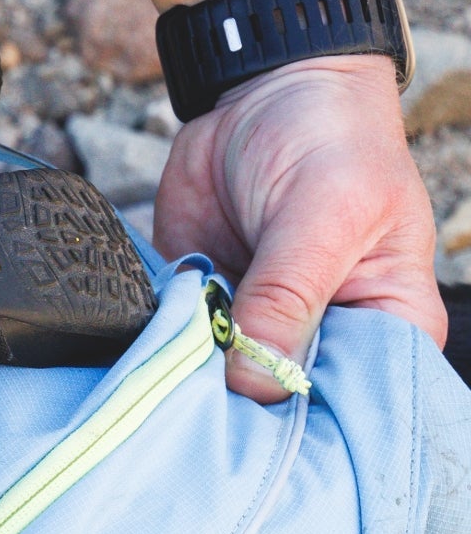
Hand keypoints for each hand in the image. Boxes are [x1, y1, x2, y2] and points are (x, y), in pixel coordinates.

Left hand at [153, 54, 441, 400]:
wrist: (263, 94)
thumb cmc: (328, 140)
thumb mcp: (321, 213)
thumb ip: (288, 296)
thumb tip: (256, 378)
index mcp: (387, 325)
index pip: (358, 407)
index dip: (310, 428)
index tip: (259, 439)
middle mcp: (325, 342)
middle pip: (284, 411)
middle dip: (240, 418)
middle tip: (195, 422)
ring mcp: (260, 335)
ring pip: (223, 392)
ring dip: (190, 390)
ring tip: (164, 389)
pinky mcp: (207, 318)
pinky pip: (178, 356)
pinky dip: (160, 358)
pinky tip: (146, 361)